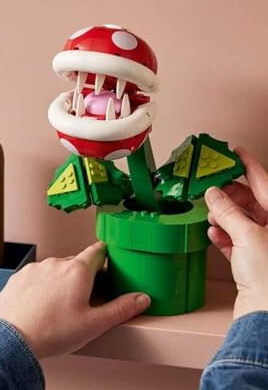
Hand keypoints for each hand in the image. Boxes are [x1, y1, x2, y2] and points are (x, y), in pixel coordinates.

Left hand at [0, 241, 150, 358]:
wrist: (11, 338)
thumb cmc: (51, 332)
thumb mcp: (94, 324)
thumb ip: (121, 309)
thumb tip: (141, 299)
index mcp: (78, 270)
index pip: (98, 250)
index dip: (106, 256)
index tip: (109, 262)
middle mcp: (56, 263)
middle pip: (77, 262)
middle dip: (84, 276)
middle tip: (86, 299)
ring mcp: (36, 268)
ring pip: (56, 269)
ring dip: (61, 282)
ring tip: (60, 308)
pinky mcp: (20, 276)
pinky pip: (37, 276)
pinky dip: (42, 287)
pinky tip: (41, 306)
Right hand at [205, 146, 267, 319]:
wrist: (264, 318)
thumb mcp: (248, 236)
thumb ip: (228, 212)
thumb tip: (214, 194)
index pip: (264, 183)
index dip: (249, 165)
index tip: (236, 152)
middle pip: (250, 202)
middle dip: (228, 195)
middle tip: (210, 186)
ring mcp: (263, 246)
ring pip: (240, 220)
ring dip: (222, 216)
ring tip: (209, 212)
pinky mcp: (251, 262)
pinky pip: (234, 240)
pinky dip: (222, 235)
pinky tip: (213, 233)